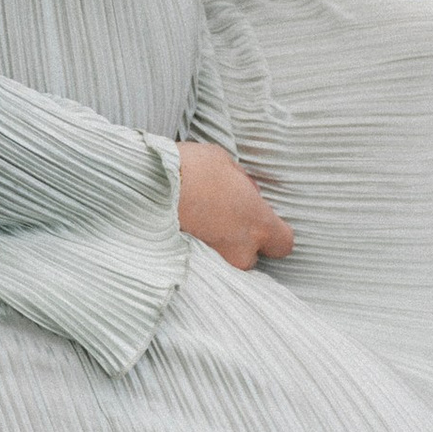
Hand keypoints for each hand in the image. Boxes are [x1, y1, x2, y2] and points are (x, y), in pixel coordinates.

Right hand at [176, 138, 293, 269]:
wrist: (149, 187)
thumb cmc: (192, 169)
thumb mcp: (226, 164)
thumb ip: (243, 184)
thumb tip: (246, 192)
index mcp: (258, 224)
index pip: (283, 244)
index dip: (274, 233)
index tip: (260, 219)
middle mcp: (240, 251)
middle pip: (251, 257)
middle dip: (241, 241)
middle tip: (224, 217)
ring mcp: (214, 262)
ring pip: (225, 261)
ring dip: (218, 246)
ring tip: (200, 222)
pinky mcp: (190, 266)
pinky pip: (203, 262)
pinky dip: (196, 249)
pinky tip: (185, 229)